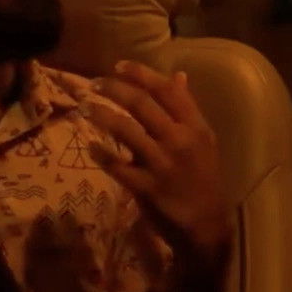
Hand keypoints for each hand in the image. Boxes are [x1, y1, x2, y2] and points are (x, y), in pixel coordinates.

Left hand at [86, 60, 233, 273]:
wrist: (206, 225)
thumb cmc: (204, 179)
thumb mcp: (203, 140)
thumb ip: (187, 109)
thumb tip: (177, 76)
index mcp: (195, 127)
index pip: (167, 90)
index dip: (141, 74)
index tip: (118, 66)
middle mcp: (179, 140)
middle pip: (142, 104)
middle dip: (114, 89)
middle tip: (93, 84)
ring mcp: (162, 163)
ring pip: (125, 130)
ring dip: (101, 116)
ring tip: (84, 108)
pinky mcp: (146, 187)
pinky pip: (117, 166)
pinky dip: (101, 154)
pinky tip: (91, 148)